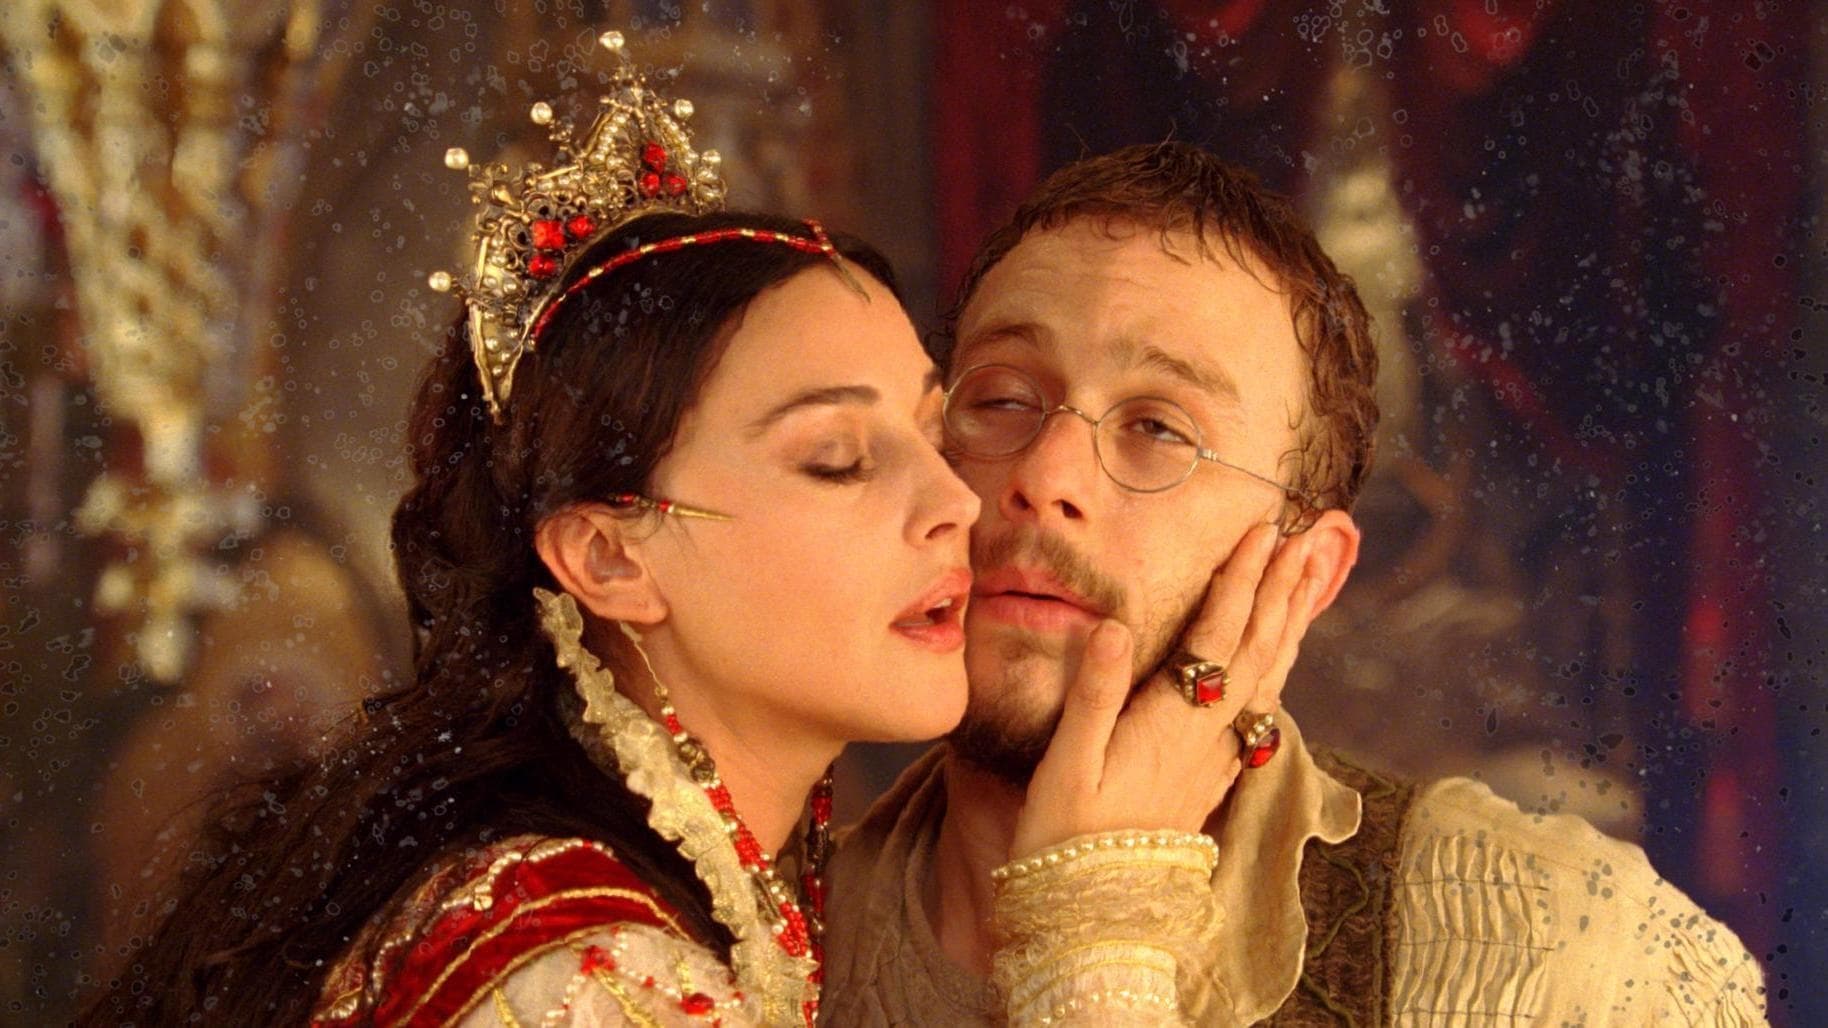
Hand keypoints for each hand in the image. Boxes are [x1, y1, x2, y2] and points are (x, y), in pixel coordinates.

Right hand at [1010, 523, 1319, 858]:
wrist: (1092, 920)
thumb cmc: (1064, 842)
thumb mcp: (1066, 765)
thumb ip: (1094, 695)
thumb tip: (1115, 626)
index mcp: (1170, 724)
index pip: (1216, 635)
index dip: (1239, 579)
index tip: (1260, 531)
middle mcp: (1205, 739)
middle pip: (1257, 649)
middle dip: (1281, 588)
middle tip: (1310, 536)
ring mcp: (1213, 762)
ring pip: (1266, 680)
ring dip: (1288, 624)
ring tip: (1308, 580)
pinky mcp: (1210, 782)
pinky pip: (1258, 713)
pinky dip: (1276, 671)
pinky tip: (1278, 662)